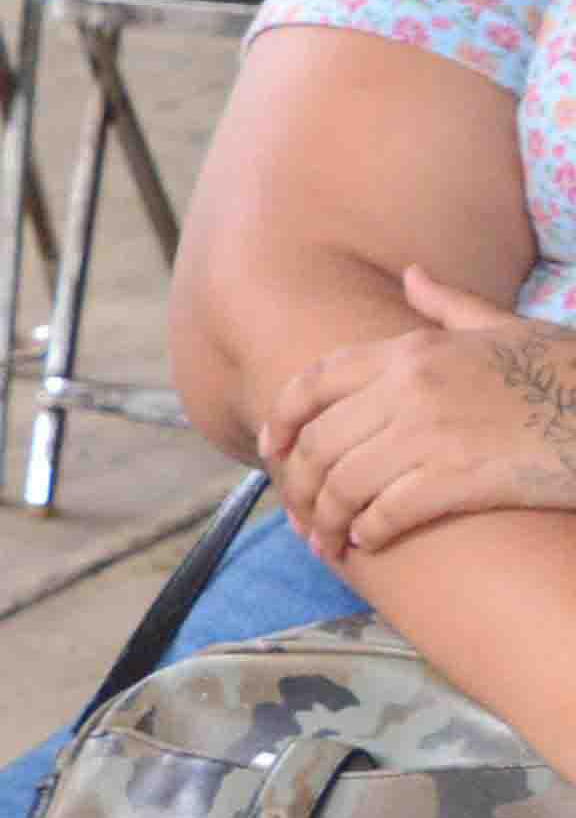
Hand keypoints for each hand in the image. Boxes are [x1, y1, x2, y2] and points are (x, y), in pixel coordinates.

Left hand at [264, 265, 575, 554]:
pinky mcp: (460, 479)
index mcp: (411, 349)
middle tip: (299, 519)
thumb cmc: (569, 371)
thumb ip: (448, 305)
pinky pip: (389, 511)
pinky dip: (368, 531)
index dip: (282, 420)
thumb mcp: (505, 326)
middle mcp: (408, 388)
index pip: (315, 383)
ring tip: (327, 542)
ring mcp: (431, 433)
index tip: (271, 451)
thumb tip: (410, 274)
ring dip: (327, 519)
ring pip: (344, 482)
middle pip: (320, 441)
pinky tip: (368, 544)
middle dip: (300, 486)